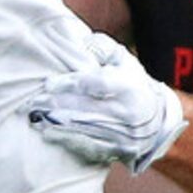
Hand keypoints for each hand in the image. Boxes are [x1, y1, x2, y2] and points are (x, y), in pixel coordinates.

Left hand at [26, 34, 185, 173]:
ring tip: (35, 117)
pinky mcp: (118, 150)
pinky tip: (49, 133)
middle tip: (34, 102)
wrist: (158, 121)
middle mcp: (127, 112)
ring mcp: (123, 134)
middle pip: (86, 108)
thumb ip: (102, 48)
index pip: (96, 84)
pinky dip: (67, 140)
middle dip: (57, 104)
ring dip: (57, 123)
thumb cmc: (133, 84)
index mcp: (129, 87)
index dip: (71, 84)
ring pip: (84, 128)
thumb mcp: (124, 60)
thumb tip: (81, 41)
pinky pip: (89, 146)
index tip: (49, 83)